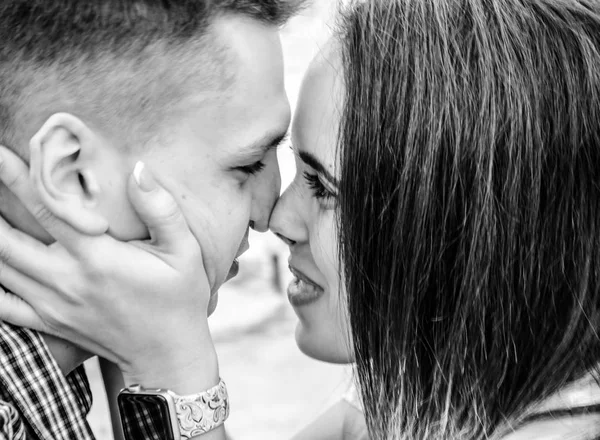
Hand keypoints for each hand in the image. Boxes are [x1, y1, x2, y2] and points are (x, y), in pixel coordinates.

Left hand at [0, 146, 215, 387]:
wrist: (168, 355)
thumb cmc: (179, 299)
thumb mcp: (184, 252)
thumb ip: (161, 209)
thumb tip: (138, 168)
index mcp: (98, 259)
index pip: (48, 209)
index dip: (17, 178)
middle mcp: (66, 281)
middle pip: (6, 239)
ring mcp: (52, 306)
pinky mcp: (49, 323)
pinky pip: (2, 305)